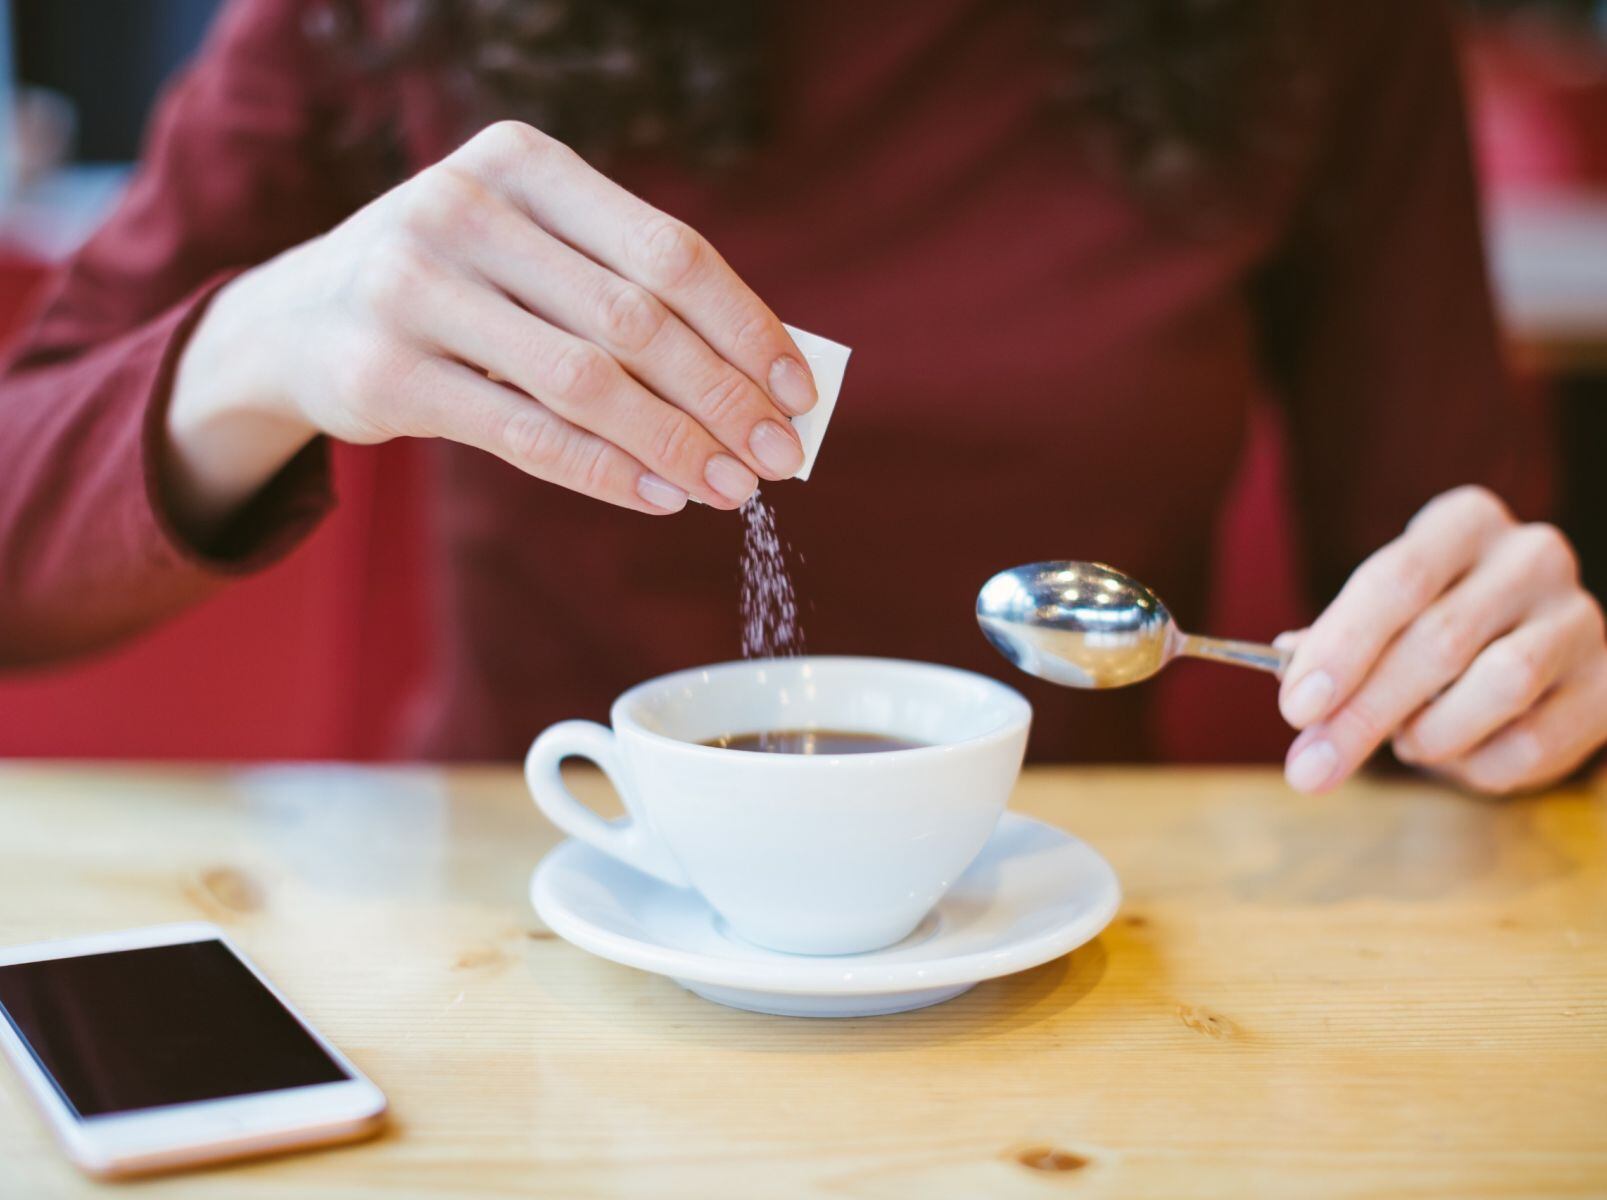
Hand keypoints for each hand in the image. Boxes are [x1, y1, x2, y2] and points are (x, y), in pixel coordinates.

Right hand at [167, 121, 816, 533]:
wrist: (295, 317)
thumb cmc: (456, 283)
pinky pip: (525, 436)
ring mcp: (413, 287)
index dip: (746, 328)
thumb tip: (759, 376)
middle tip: (779, 458)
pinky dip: (606, 473)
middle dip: (723, 398)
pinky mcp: (383, 373)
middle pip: (636, 320)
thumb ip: (624, 288)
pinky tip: (659, 496)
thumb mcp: (530, 249)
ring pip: (585, 382)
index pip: (670, 250)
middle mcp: (463, 208)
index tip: (797, 392)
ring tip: (730, 489)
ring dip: (675, 445)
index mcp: (523, 161)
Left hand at [1277, 486, 1606, 795]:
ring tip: (1406, 744)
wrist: (1533, 649)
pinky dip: (1477, 764)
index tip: (1296, 708)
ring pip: (1500, 685)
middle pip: (1440, 640)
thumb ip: (1335, 643)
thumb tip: (1290, 673)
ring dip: (1430, 734)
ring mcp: (1580, 617)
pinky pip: (1535, 741)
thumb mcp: (1380, 617)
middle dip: (1363, 714)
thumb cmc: (1431, 625)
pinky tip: (1459, 756)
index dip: (1342, 648)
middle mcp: (1532, 556)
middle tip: (1311, 767)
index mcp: (1464, 522)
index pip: (1396, 579)